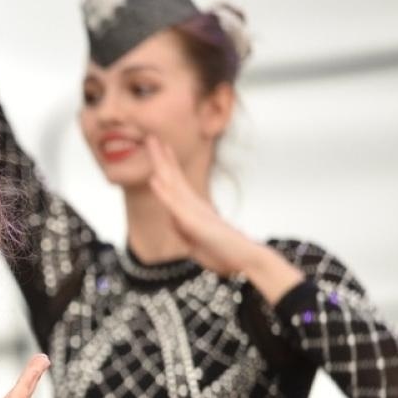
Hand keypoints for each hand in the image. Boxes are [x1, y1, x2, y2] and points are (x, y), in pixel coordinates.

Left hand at [144, 135, 263, 278]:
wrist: (246, 260)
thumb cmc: (225, 253)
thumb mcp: (197, 242)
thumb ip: (185, 230)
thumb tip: (177, 220)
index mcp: (195, 208)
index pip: (177, 183)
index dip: (167, 165)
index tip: (160, 148)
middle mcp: (194, 206)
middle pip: (174, 177)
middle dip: (162, 157)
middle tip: (151, 136)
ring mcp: (193, 212)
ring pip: (173, 184)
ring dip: (161, 164)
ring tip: (152, 144)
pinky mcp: (194, 223)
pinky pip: (175, 206)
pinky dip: (164, 192)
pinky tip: (154, 179)